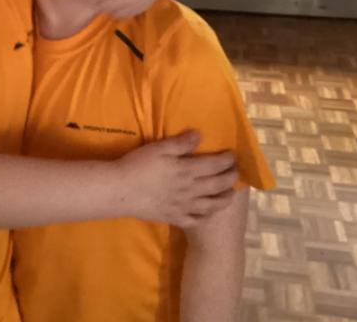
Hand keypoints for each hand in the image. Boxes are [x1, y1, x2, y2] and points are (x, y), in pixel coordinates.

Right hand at [116, 131, 237, 227]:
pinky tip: (206, 213)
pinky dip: (204, 217)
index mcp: (188, 170)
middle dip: (231, 178)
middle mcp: (191, 190)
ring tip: (229, 194)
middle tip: (236, 172)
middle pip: (218, 185)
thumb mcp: (159, 148)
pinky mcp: (173, 217)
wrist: (120, 190)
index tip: (233, 155)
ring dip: (224, 199)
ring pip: (211, 205)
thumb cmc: (138, 165)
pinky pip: (194, 220)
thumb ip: (181, 143)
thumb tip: (199, 135)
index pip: (215, 164)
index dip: (227, 160)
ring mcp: (184, 206)